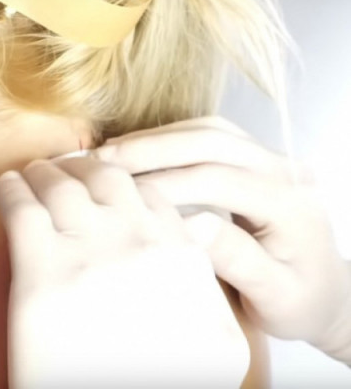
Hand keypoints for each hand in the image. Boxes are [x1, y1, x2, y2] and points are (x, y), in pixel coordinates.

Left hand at [0, 157, 249, 387]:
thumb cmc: (159, 377)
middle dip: (81, 164)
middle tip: (63, 167)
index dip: (119, 179)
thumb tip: (191, 235)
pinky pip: (21, 206)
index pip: (146, 192)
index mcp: (178, 255)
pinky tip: (8, 186)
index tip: (101, 179)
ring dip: (44, 170)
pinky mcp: (38, 272)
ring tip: (33, 172)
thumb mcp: (214, 340)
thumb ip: (201, 282)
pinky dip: (12, 188)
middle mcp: (136, 242)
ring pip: (60, 183)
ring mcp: (88, 252)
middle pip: (104, 176)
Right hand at [95, 116, 350, 361]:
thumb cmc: (301, 301)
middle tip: (106, 159)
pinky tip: (140, 151)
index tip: (123, 196)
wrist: (325, 292)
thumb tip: (192, 226)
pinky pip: (210, 135)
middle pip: (214, 141)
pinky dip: (170, 138)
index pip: (221, 180)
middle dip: (153, 147)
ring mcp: (272, 159)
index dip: (167, 184)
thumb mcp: (276, 296)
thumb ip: (238, 260)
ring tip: (114, 152)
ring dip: (158, 137)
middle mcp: (286, 171)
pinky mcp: (255, 159)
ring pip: (210, 130)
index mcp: (292, 205)